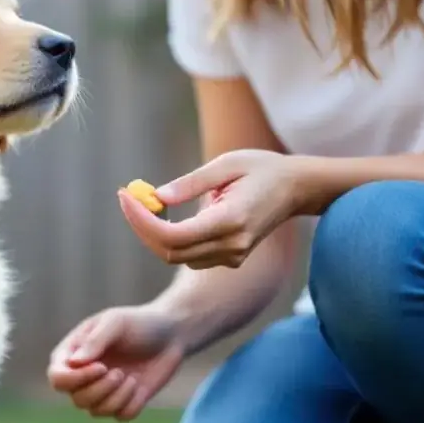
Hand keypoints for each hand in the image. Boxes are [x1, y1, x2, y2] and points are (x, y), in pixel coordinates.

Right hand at [46, 305, 184, 420]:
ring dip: (117, 397)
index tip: (101, 367)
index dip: (75, 379)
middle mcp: (82, 376)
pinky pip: (121, 416)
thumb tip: (74, 363)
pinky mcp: (123, 402)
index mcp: (72, 353)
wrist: (170, 333)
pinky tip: (138, 385)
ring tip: (130, 377)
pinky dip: (132, 403)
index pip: (57, 378)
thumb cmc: (138, 322)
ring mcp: (102, 391)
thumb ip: (95, 341)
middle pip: (77, 399)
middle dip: (100, 389)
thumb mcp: (115, 322)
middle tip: (119, 372)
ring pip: (97, 411)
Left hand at [120, 149, 306, 269]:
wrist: (297, 188)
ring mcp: (233, 256)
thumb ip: (191, 183)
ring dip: (153, 233)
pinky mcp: (231, 257)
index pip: (174, 235)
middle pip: (170, 251)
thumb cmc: (262, 168)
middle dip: (142, 226)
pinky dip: (170, 238)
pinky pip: (190, 255)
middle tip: (128, 197)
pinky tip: (164, 215)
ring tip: (142, 202)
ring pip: (177, 256)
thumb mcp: (227, 164)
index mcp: (231, 221)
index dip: (142, 220)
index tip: (126, 195)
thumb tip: (156, 196)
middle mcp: (232, 245)